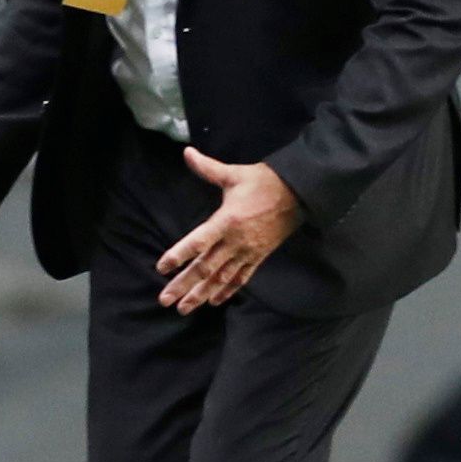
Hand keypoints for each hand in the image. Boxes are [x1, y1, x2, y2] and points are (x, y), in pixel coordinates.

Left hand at [156, 151, 300, 313]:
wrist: (299, 194)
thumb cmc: (264, 182)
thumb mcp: (234, 174)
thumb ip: (208, 168)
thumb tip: (187, 152)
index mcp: (227, 221)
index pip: (198, 242)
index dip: (179, 255)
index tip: (162, 268)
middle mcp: (235, 241)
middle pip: (206, 268)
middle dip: (184, 285)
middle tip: (164, 299)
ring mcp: (248, 252)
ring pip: (221, 279)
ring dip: (201, 295)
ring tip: (183, 308)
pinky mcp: (258, 257)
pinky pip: (241, 279)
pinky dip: (226, 291)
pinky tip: (214, 302)